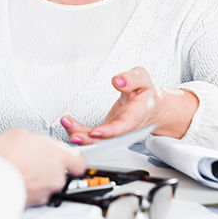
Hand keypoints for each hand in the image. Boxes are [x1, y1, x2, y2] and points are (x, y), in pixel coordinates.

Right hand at [0, 129, 87, 205]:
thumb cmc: (5, 157)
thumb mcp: (17, 133)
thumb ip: (31, 138)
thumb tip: (27, 140)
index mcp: (58, 156)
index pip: (79, 161)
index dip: (71, 158)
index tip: (64, 155)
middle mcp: (56, 177)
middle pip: (59, 172)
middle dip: (46, 166)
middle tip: (30, 158)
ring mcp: (45, 192)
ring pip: (45, 184)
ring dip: (35, 177)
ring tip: (18, 168)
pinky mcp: (33, 204)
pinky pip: (33, 194)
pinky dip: (25, 187)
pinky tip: (13, 179)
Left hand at [61, 67, 198, 143]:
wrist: (150, 105)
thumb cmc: (145, 93)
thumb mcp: (142, 79)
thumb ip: (132, 78)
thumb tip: (119, 80)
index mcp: (137, 114)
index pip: (124, 126)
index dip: (110, 131)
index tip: (96, 132)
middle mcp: (125, 127)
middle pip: (109, 139)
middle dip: (91, 140)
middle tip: (75, 137)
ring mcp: (115, 131)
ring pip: (98, 140)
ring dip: (81, 135)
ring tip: (67, 125)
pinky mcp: (106, 131)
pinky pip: (91, 135)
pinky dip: (78, 131)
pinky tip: (67, 123)